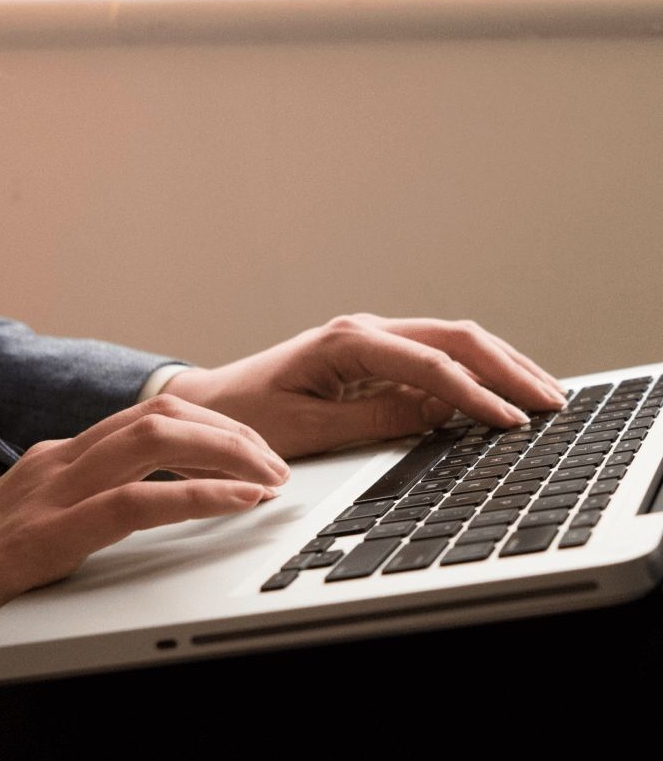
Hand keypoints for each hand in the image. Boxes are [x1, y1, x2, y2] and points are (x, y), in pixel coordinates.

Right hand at [0, 396, 287, 701]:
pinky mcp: (47, 535)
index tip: (252, 451)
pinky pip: (137, 501)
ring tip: (268, 478)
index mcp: (60, 456)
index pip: (149, 416)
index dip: (211, 427)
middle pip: (161, 414)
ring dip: (225, 453)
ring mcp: (50, 491)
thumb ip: (90, 500)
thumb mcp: (44, 523)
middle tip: (274, 463)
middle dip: (230, 432)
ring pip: (154, 439)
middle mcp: (57, 460)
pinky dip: (197, 496)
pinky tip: (236, 504)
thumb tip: (154, 494)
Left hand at [163, 313, 566, 459]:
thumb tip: (437, 414)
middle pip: (453, 337)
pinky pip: (432, 360)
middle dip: (506, 367)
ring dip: (497, 365)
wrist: (211, 404)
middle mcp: (363, 332)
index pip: (429, 362)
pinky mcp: (371, 359)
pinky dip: (471, 374)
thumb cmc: (246, 414)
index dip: (475, 392)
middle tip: (550, 401)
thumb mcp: (308, 428)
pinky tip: (498, 393)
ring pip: (450, 342)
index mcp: (346, 342)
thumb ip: (374, 419)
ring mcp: (369, 342)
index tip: (509, 422)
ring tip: (540, 393)